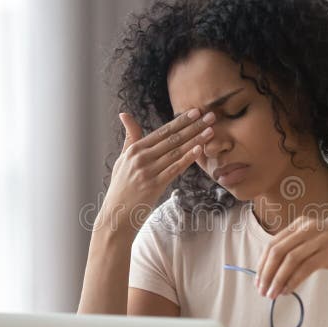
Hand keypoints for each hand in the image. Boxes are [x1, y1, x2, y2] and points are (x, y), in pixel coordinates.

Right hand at [97, 108, 215, 231]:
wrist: (116, 215)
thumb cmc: (121, 187)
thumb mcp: (122, 159)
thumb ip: (130, 137)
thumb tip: (124, 114)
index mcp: (134, 149)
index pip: (163, 131)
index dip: (181, 120)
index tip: (196, 111)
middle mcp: (140, 157)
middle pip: (172, 138)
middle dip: (193, 126)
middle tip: (211, 116)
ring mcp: (147, 171)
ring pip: (176, 152)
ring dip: (196, 140)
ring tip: (210, 130)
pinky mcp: (154, 185)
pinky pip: (174, 169)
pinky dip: (187, 159)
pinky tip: (199, 150)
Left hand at [254, 214, 327, 299]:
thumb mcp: (312, 245)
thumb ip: (293, 252)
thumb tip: (268, 273)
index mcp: (300, 223)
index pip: (273, 244)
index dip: (262, 264)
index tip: (258, 281)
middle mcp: (309, 226)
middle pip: (278, 251)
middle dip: (267, 273)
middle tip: (262, 291)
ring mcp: (320, 237)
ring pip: (290, 259)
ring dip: (278, 279)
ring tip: (273, 294)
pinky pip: (306, 267)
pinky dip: (294, 280)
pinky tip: (288, 290)